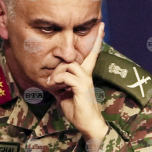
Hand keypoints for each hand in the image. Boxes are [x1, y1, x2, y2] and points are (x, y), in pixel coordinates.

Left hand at [46, 22, 108, 141]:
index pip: (91, 54)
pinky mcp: (82, 87)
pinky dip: (58, 80)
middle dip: (58, 66)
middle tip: (50, 81)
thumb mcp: (65, 95)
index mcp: (84, 76)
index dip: (96, 41)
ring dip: (57, 73)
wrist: (88, 125)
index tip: (101, 26)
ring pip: (69, 65)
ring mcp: (85, 81)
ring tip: (52, 85)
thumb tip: (51, 80)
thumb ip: (61, 85)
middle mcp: (87, 75)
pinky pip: (67, 76)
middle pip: (73, 58)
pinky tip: (55, 87)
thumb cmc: (77, 111)